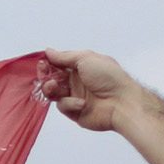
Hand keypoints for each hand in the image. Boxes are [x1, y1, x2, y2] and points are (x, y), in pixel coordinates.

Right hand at [40, 49, 154, 135]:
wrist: (121, 102)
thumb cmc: (110, 78)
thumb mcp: (86, 58)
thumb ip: (64, 56)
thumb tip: (49, 51)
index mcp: (81, 67)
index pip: (58, 64)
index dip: (49, 64)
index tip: (42, 63)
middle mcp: (77, 81)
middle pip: (53, 78)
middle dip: (46, 76)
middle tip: (46, 76)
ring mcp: (75, 96)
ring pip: (53, 93)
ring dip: (52, 89)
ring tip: (55, 87)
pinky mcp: (75, 112)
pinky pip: (63, 106)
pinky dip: (70, 104)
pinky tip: (82, 103)